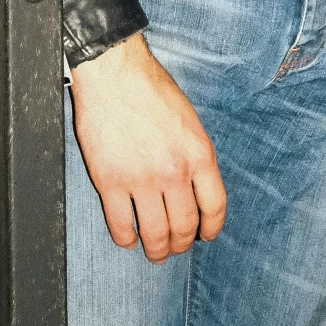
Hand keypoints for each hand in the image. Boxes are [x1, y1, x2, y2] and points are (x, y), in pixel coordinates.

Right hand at [68, 31, 226, 258]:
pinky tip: (129, 239)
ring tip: (155, 251)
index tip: (206, 236)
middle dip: (182, 244)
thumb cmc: (151, 89)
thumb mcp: (189, 120)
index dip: (212, 228)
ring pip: (154, 233)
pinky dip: (126, 239)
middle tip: (176, 247)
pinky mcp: (110, 182)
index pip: (214, 206)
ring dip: (156, 249)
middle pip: (185, 226)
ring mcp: (141, 180)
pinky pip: (121, 225)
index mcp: (199, 154)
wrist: (114, 74)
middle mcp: (174, 172)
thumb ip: (195, 155)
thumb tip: (196, 188)